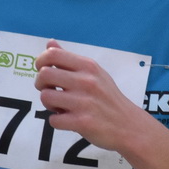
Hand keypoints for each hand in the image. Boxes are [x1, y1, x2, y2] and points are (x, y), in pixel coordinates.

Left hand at [33, 40, 149, 156]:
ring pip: (46, 97)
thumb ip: (70, 60)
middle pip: (44, 75)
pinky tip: (68, 119)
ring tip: (61, 106)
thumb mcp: (95, 73)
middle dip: (40, 84)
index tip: (43, 70)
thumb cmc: (108, 98)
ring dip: (49, 104)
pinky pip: (54, 120)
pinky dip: (57, 121)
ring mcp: (84, 102)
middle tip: (50, 90)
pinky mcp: (82, 122)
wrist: (128, 125)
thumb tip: (50, 44)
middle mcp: (86, 81)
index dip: (40, 62)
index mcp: (88, 66)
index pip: (52, 54)